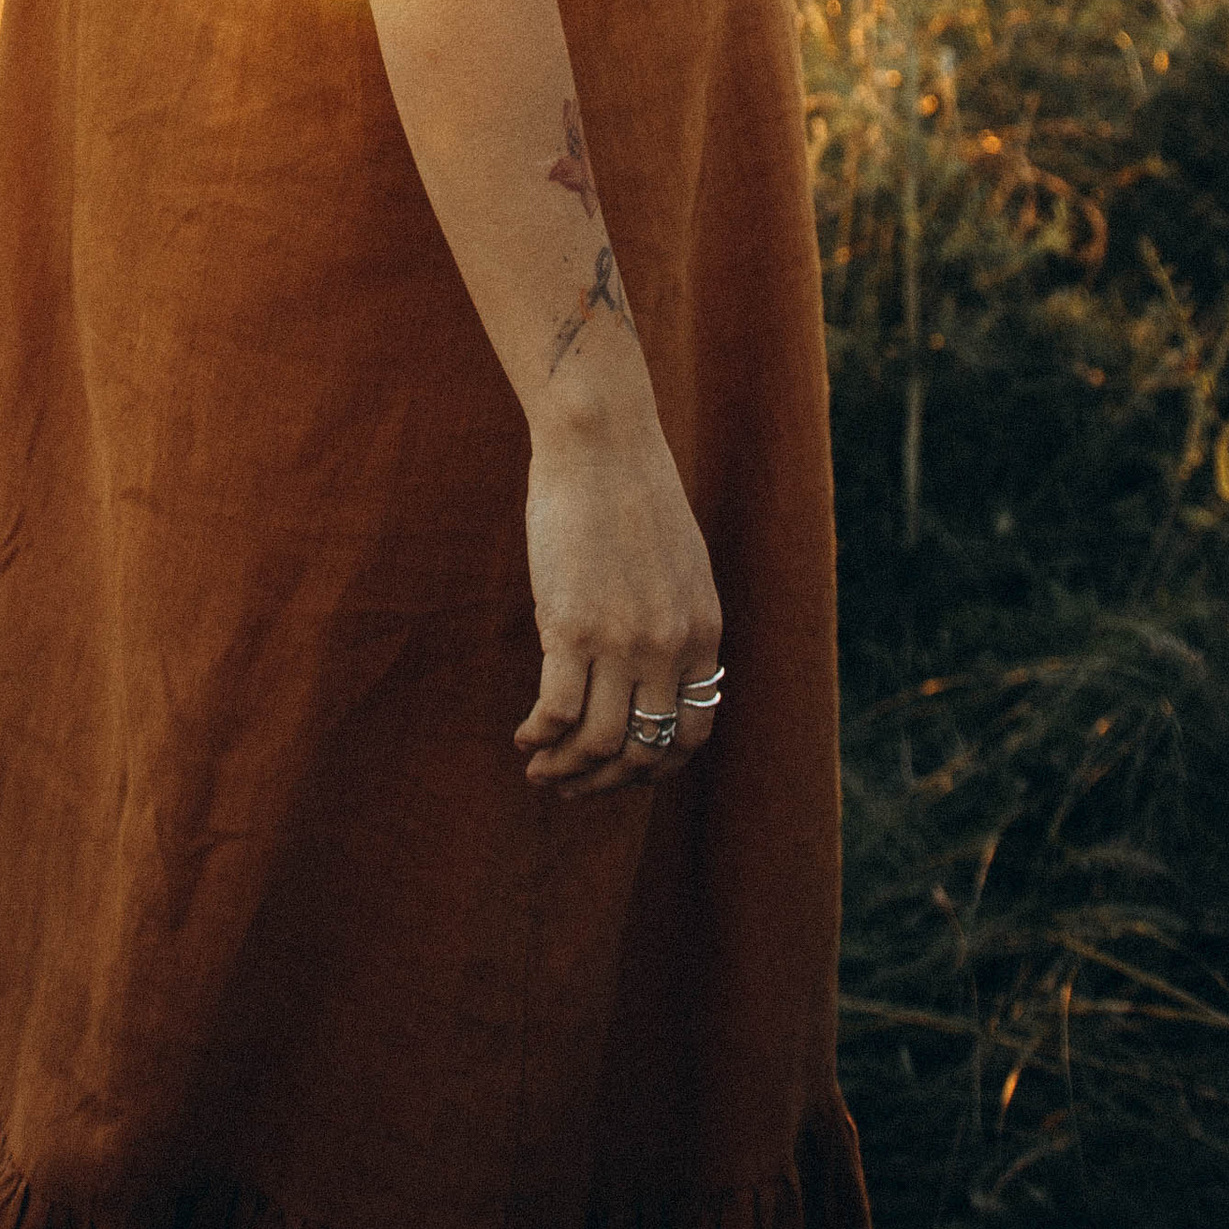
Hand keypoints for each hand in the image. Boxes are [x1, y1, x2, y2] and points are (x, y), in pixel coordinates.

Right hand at [513, 415, 722, 796]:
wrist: (601, 442)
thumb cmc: (632, 492)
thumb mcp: (681, 566)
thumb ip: (677, 622)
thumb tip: (656, 672)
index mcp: (703, 633)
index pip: (691, 734)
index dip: (655, 766)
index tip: (623, 771)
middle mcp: (669, 647)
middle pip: (644, 751)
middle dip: (606, 782)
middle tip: (572, 786)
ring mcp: (621, 641)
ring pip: (598, 744)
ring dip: (566, 771)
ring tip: (541, 770)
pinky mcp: (570, 627)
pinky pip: (556, 712)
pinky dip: (539, 737)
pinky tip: (524, 737)